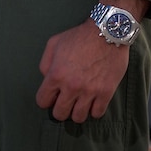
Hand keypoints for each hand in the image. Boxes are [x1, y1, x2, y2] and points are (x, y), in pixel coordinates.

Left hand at [34, 0, 145, 123]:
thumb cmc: (79, 37)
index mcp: (56, 74)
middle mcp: (71, 86)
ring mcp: (89, 91)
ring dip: (77, 112)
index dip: (46, 100)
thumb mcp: (54, 44)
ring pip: (78, 117)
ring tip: (79, 103)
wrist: (106, 33)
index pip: (43, 101)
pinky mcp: (106, 92)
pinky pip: (97, 114)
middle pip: (60, 114)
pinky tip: (93, 102)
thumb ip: (45, 64)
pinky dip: (94, 110)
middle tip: (65, 102)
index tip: (52, 97)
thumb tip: (45, 79)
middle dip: (60, 109)